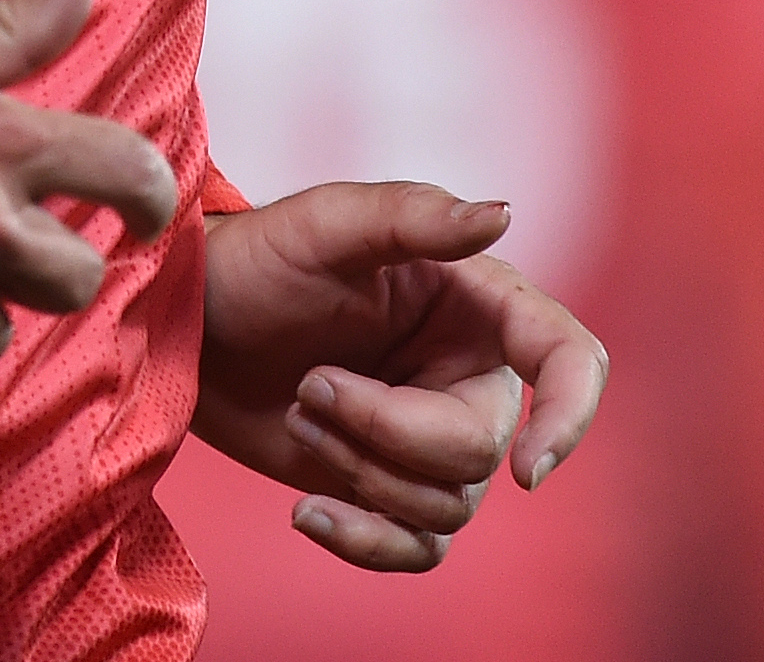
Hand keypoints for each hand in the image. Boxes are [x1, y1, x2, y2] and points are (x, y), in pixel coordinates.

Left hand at [194, 181, 608, 571]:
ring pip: (444, 506)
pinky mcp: (386, 488)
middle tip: (312, 384)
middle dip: (386, 430)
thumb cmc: (263, 258)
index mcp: (478, 306)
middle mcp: (468, 375)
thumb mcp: (328, 222)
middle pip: (480, 451)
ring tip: (299, 411)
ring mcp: (429, 439)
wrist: (195, 323)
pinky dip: (363, 541)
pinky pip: (415, 549)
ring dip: (358, 468)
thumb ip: (414, 214)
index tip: (528, 471)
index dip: (569, 417)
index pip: (568, 358)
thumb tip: (503, 215)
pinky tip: (306, 513)